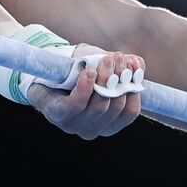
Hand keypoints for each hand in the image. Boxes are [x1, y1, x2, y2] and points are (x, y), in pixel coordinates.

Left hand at [25, 45, 144, 139]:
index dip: (135, 90)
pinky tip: (88, 73)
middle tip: (117, 58)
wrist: (49, 73)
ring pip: (99, 105)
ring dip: (105, 78)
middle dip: (119, 78)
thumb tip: (137, 64)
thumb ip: (126, 67)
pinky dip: (85, 87)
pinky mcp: (58, 115)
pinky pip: (76, 105)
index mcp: (109, 122)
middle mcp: (94, 128)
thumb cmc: (82, 71)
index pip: (131, 112)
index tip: (131, 69)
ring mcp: (75, 125)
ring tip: (105, 60)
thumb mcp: (107, 68)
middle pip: (116, 106)